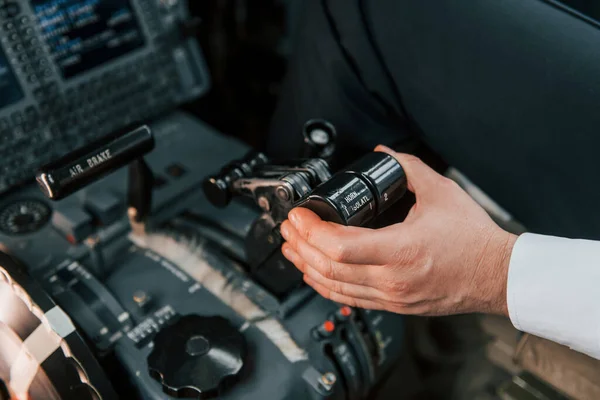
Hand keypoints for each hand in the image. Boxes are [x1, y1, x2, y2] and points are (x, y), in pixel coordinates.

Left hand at [280, 146, 517, 315]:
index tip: (299, 215)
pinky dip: (326, 286)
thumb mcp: (441, 192)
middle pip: (328, 269)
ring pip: (335, 287)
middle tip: (288, 228)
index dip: (311, 230)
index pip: (339, 247)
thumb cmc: (473, 239)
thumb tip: (383, 152)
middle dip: (300, 246)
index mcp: (402, 250)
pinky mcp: (394, 306)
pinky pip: (350, 299)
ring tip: (291, 249)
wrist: (496, 274)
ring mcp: (392, 297)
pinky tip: (314, 274)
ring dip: (307, 267)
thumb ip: (407, 168)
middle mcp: (392, 279)